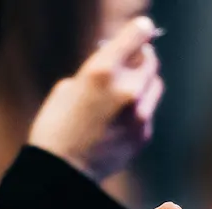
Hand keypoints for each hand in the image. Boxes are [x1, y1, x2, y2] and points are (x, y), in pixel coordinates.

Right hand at [29, 16, 163, 182]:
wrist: (63, 172)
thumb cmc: (56, 129)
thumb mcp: (67, 88)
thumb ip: (95, 72)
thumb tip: (113, 67)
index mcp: (103, 70)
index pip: (137, 34)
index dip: (139, 32)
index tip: (139, 34)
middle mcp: (128, 89)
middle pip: (150, 60)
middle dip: (140, 59)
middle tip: (129, 64)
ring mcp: (140, 115)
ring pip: (155, 85)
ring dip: (144, 83)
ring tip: (126, 93)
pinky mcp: (143, 135)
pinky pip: (148, 113)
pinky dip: (139, 111)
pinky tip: (120, 121)